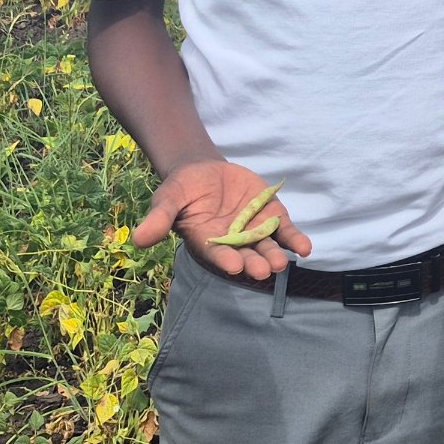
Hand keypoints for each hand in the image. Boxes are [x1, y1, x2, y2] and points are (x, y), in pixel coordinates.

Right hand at [131, 159, 310, 280]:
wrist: (204, 172)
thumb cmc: (182, 190)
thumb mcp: (168, 199)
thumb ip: (159, 218)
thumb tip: (138, 239)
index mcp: (206, 242)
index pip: (216, 254)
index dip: (225, 259)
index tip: (234, 266)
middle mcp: (232, 242)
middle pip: (245, 256)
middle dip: (254, 262)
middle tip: (264, 270)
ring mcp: (253, 231)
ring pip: (266, 247)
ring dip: (275, 255)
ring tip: (281, 263)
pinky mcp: (270, 217)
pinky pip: (284, 231)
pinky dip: (295, 239)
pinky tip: (305, 248)